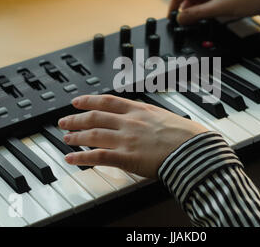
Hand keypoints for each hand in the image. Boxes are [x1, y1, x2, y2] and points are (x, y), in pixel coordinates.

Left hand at [58, 95, 208, 178]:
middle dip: (77, 119)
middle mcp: (130, 122)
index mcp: (141, 110)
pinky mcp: (127, 157)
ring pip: (93, 135)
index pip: (108, 101)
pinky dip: (82, 158)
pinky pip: (99, 156)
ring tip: (66, 138)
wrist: (195, 150)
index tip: (78, 101)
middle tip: (64, 121)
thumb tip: (148, 121)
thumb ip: (152, 118)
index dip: (89, 101)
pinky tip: (71, 159)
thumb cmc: (188, 135)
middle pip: (96, 117)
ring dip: (76, 136)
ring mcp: (127, 139)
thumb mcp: (167, 117)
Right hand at [169, 0, 259, 24]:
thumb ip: (197, 14)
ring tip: (194, 20)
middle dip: (186, 7)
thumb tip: (181, 18)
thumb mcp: (219, 7)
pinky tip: (204, 16)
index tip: (171, 14)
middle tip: (183, 20)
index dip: (175, 1)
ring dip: (196, 8)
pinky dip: (205, 8)